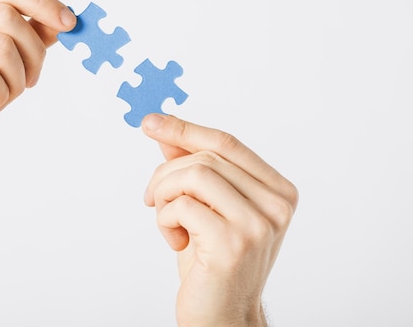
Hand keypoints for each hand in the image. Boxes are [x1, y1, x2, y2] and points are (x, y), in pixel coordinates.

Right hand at [0, 0, 75, 180]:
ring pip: (0, 46)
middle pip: (6, 16)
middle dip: (33, 52)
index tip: (70, 23)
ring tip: (4, 96)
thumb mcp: (5, 64)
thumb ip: (28, 36)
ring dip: (16, 79)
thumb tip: (63, 18)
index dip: (40, 2)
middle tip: (31, 81)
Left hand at [142, 114, 297, 326]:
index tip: (151, 122)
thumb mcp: (203, 206)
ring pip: (194, 174)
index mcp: (277, 191)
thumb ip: (190, 167)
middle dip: (166, 174)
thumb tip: (165, 129)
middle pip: (206, 157)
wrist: (222, 317)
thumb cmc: (212, 262)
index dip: (185, 128)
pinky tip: (176, 240)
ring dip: (165, 195)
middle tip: (153, 199)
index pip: (227, 143)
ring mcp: (258, 224)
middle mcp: (276, 205)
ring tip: (167, 221)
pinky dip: (165, 219)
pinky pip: (182, 205)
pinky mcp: (233, 244)